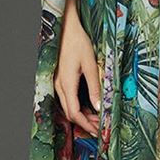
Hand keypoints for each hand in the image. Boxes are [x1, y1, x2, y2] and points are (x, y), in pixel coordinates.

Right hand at [55, 11, 100, 135]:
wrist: (67, 28)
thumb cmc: (79, 43)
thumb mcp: (90, 65)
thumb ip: (95, 87)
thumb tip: (100, 108)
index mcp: (66, 84)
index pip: (75, 113)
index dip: (87, 125)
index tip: (99, 132)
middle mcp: (60, 86)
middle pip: (71, 113)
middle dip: (86, 123)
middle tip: (101, 128)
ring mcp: (59, 84)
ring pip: (69, 108)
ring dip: (83, 116)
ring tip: (98, 119)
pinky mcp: (61, 80)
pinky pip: (69, 100)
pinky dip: (79, 107)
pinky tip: (91, 107)